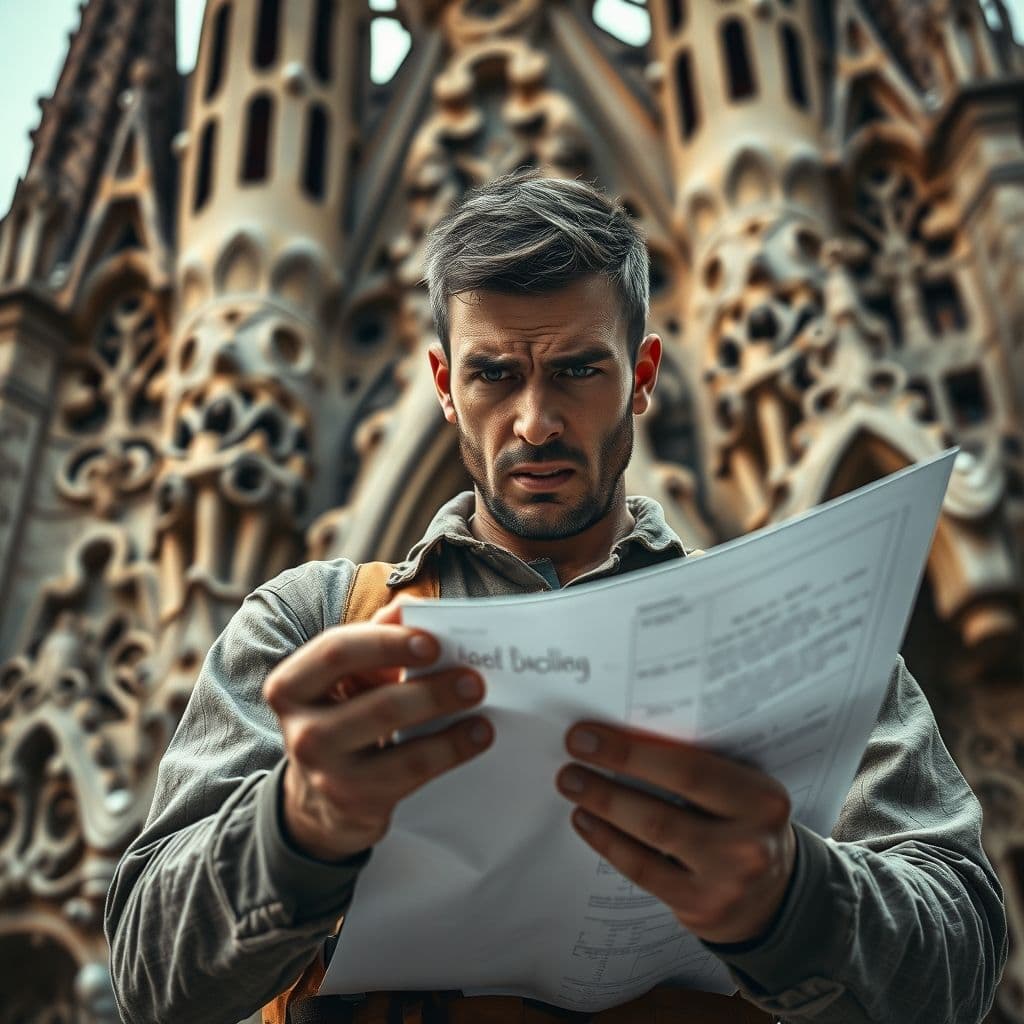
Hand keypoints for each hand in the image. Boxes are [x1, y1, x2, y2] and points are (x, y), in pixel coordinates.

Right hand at [263, 600, 491, 861]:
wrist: (322, 796)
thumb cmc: (344, 714)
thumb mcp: (349, 675)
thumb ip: (377, 636)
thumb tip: (411, 609)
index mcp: (291, 685)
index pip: (336, 652)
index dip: (386, 643)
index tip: (432, 642)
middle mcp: (302, 733)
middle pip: (378, 704)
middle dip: (432, 689)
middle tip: (473, 677)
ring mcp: (328, 774)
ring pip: (400, 744)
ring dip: (448, 719)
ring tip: (479, 699)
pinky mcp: (357, 802)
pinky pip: (414, 772)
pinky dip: (453, 749)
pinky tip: (479, 734)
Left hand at [556, 723, 795, 944]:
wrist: (775, 896)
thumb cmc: (745, 825)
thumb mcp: (742, 792)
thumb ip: (701, 766)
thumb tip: (624, 732)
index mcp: (762, 799)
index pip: (690, 768)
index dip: (631, 751)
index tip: (588, 734)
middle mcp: (750, 843)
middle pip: (665, 805)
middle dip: (610, 777)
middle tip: (572, 754)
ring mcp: (726, 881)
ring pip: (651, 836)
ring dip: (603, 806)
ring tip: (571, 784)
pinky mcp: (701, 908)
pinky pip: (643, 870)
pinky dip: (608, 842)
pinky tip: (585, 821)